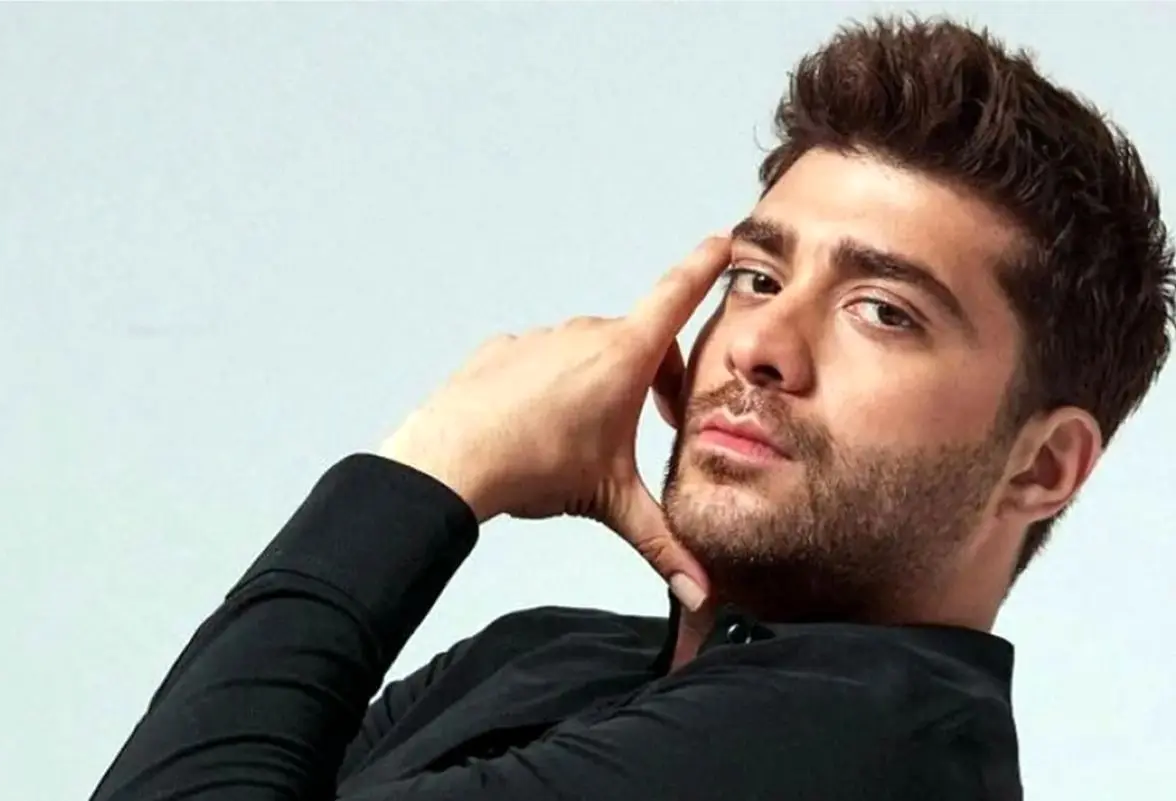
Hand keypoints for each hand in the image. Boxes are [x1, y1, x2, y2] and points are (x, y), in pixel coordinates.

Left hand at [377, 235, 730, 611]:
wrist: (454, 457)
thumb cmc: (533, 465)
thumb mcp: (611, 503)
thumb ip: (662, 545)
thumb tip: (700, 592)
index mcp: (625, 356)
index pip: (678, 296)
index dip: (705, 267)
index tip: (722, 241)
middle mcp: (585, 334)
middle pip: (639, 342)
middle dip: (655, 378)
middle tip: (652, 425)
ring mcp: (541, 338)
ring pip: (588, 351)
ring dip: (602, 381)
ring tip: (588, 435)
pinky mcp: (504, 350)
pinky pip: (542, 360)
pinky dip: (552, 385)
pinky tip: (541, 426)